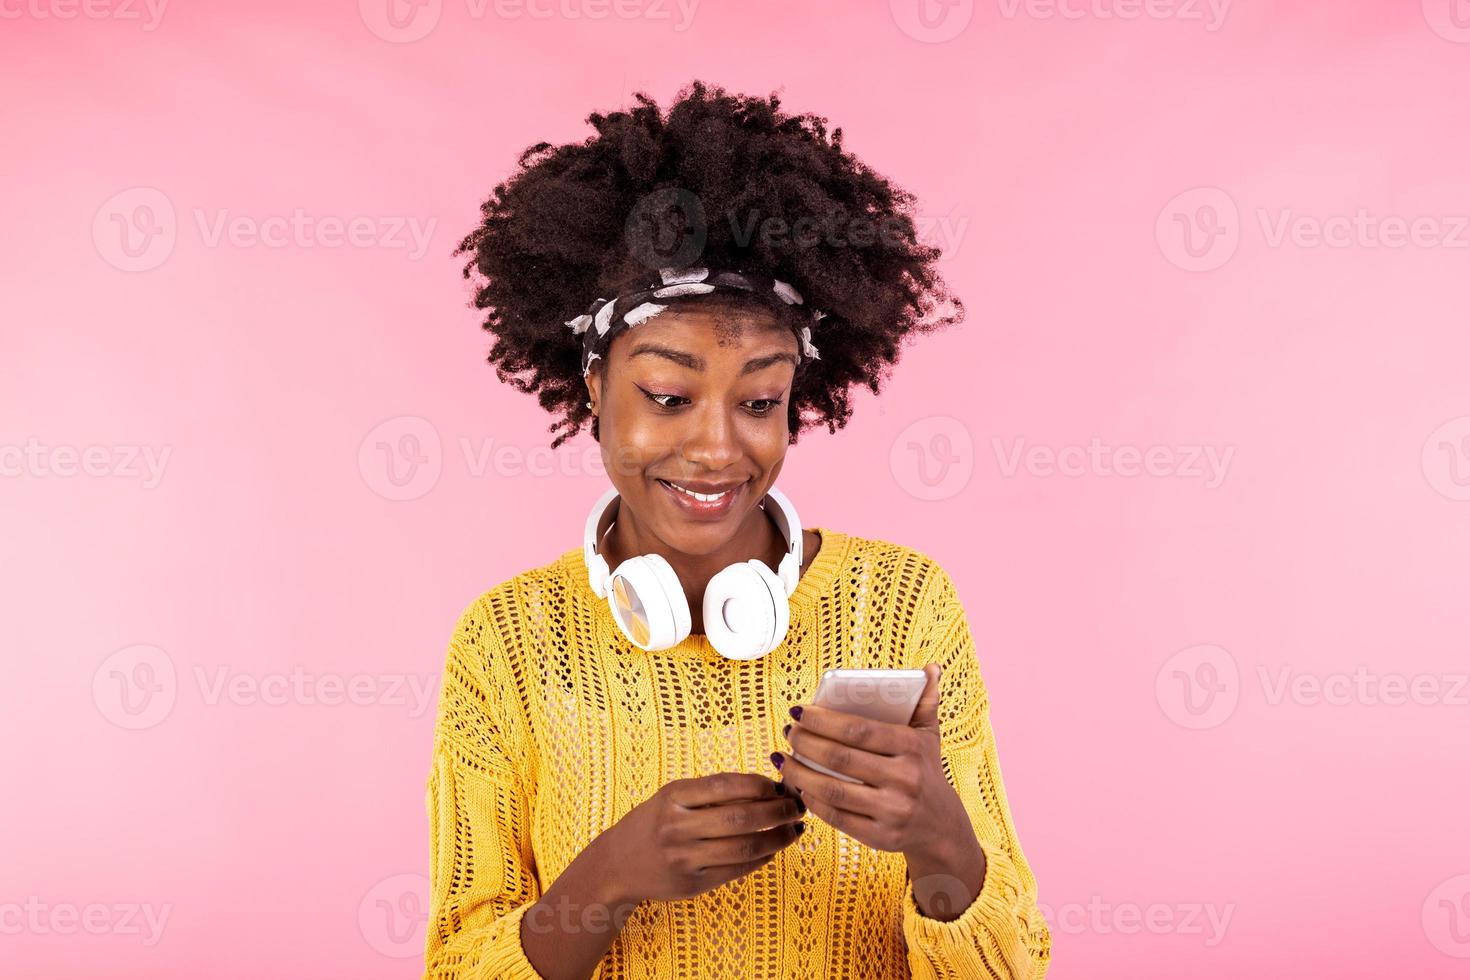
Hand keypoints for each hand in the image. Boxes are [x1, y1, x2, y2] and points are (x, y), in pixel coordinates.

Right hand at [599, 772, 806, 904]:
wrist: (617, 865)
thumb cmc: (655, 823)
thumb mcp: (673, 798)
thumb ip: (712, 792)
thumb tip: (769, 787)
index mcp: (673, 797)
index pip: (726, 785)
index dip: (760, 785)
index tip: (779, 785)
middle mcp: (677, 827)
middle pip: (741, 818)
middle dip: (778, 811)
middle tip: (797, 807)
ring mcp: (684, 858)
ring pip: (745, 848)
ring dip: (778, 838)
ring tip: (794, 829)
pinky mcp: (692, 884)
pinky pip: (738, 870)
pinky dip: (763, 858)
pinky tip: (774, 849)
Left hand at [773, 663, 974, 859]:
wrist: (941, 827)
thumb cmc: (925, 771)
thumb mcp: (929, 736)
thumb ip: (926, 701)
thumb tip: (930, 668)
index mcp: (912, 747)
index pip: (858, 729)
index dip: (822, 720)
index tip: (799, 711)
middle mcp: (904, 780)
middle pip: (840, 759)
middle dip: (805, 743)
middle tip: (789, 732)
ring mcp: (892, 811)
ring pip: (832, 790)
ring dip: (799, 773)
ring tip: (782, 759)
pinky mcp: (880, 837)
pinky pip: (836, 817)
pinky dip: (812, 801)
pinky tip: (798, 786)